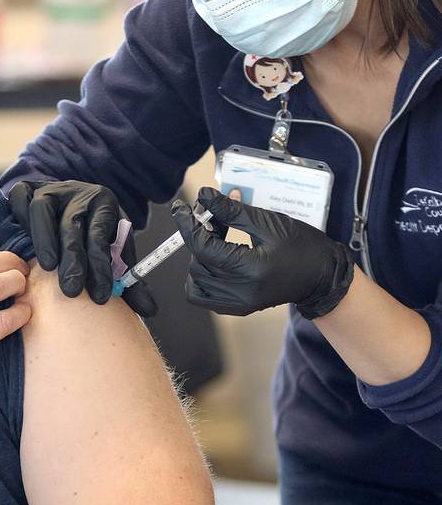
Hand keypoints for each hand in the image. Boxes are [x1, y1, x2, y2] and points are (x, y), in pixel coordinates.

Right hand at [8, 180, 157, 315]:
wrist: (73, 202)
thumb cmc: (93, 234)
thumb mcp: (114, 251)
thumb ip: (128, 281)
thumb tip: (149, 309)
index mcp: (104, 205)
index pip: (102, 234)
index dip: (101, 265)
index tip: (101, 295)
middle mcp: (78, 193)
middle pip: (73, 225)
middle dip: (73, 259)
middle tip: (72, 291)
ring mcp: (51, 189)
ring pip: (43, 209)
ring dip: (45, 239)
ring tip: (48, 268)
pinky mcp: (28, 187)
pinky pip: (21, 196)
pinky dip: (20, 216)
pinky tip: (23, 241)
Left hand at [170, 187, 354, 317]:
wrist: (323, 277)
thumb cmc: (302, 246)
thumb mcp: (268, 222)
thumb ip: (231, 211)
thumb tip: (203, 196)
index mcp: (251, 269)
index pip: (203, 246)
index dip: (187, 224)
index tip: (180, 207)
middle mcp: (242, 292)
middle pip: (197, 262)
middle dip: (199, 237)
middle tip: (213, 219)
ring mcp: (239, 304)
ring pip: (196, 280)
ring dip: (199, 256)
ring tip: (219, 239)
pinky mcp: (237, 308)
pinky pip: (203, 295)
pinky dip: (201, 277)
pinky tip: (216, 259)